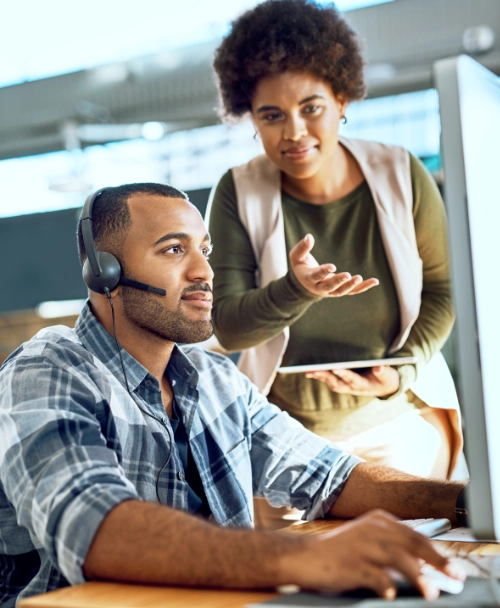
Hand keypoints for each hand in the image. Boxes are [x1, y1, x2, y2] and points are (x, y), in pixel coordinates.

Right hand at [285, 510, 464, 599]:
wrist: (305, 557)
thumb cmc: (339, 552)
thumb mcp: (367, 541)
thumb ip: (392, 547)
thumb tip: (426, 567)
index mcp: (378, 520)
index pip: (415, 535)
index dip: (437, 552)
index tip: (453, 569)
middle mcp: (372, 528)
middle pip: (412, 542)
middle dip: (436, 561)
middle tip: (454, 576)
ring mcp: (360, 545)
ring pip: (397, 557)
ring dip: (418, 576)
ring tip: (430, 593)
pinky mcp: (349, 564)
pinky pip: (374, 575)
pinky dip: (385, 585)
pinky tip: (391, 594)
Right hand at [289, 234, 378, 297]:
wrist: (303, 284)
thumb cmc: (300, 266)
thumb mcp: (296, 256)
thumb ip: (302, 247)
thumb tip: (309, 236)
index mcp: (309, 278)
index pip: (317, 275)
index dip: (324, 271)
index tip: (332, 266)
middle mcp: (320, 287)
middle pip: (330, 286)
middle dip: (339, 281)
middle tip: (348, 275)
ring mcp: (330, 291)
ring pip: (341, 291)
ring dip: (351, 285)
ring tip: (360, 278)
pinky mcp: (339, 291)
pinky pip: (352, 291)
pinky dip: (363, 287)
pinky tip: (375, 281)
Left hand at [305, 365, 399, 396]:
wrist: (384, 387)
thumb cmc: (385, 378)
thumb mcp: (387, 376)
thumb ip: (383, 372)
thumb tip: (378, 367)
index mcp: (364, 385)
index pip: (353, 379)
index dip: (344, 374)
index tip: (336, 368)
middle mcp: (353, 387)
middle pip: (337, 383)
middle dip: (325, 376)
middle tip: (314, 370)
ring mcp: (347, 386)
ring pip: (331, 383)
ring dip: (320, 377)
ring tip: (309, 371)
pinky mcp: (343, 383)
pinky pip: (330, 381)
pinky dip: (321, 376)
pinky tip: (311, 371)